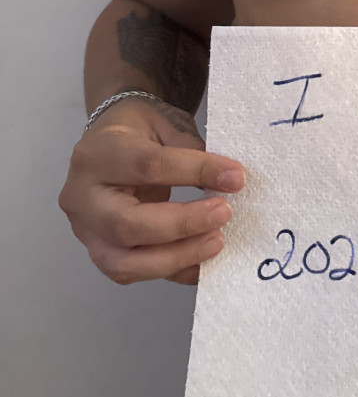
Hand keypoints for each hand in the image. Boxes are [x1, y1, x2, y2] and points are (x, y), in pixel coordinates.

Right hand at [59, 97, 245, 285]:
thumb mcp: (163, 124)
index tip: (235, 177)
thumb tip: (228, 180)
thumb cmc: (136, 130)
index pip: (149, 167)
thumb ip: (190, 149)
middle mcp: (83, 197)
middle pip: (127, 224)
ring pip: (124, 262)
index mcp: (98, 154)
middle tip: (224, 213)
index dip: (196, 172)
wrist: (107, 142)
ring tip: (216, 241)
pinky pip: (132, 273)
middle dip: (182, 224)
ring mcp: (86, 231)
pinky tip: (201, 263)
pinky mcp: (99, 252)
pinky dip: (171, 271)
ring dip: (177, 256)